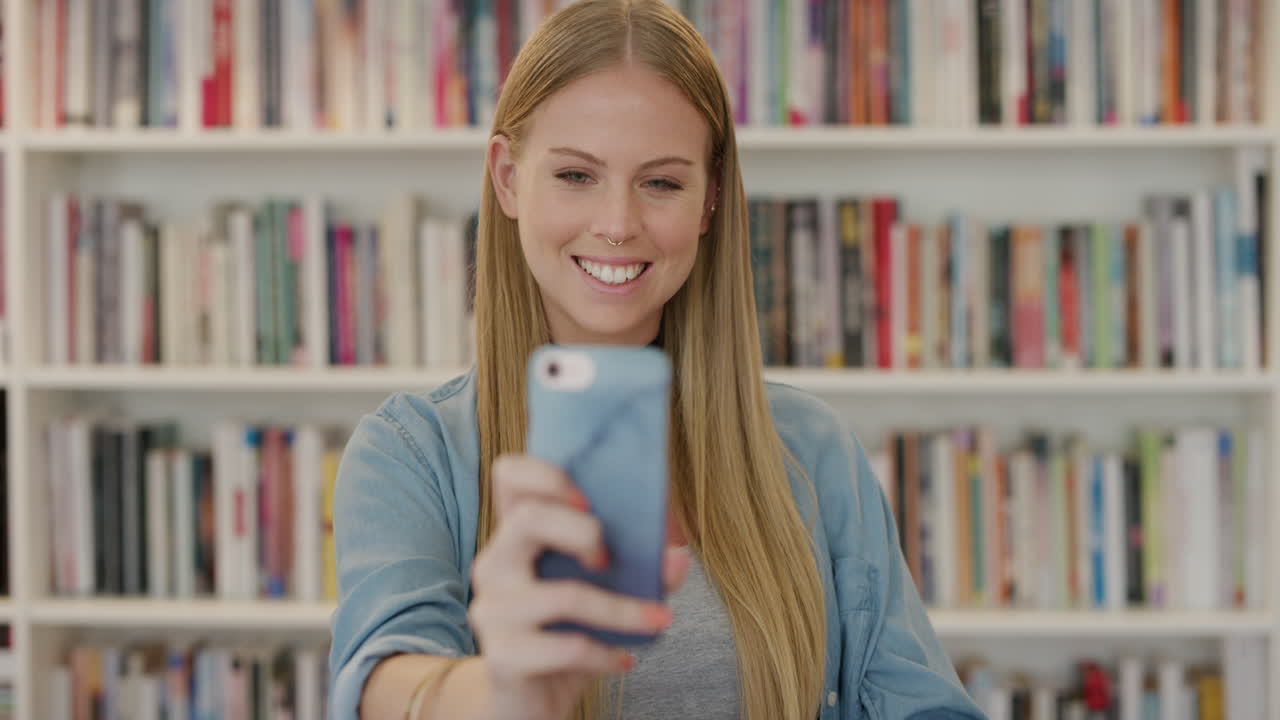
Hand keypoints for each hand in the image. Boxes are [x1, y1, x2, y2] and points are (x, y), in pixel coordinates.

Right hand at [468, 454, 690, 719]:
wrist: (524, 704)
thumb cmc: (563, 636)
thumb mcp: (600, 596)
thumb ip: (638, 570)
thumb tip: (678, 556)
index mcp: (514, 536)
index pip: (509, 476)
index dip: (548, 475)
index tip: (591, 500)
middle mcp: (494, 564)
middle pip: (528, 518)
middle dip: (584, 532)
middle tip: (609, 559)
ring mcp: (493, 610)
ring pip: (565, 595)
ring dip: (624, 610)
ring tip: (658, 620)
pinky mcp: (503, 657)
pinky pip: (569, 647)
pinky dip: (607, 653)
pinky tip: (624, 660)